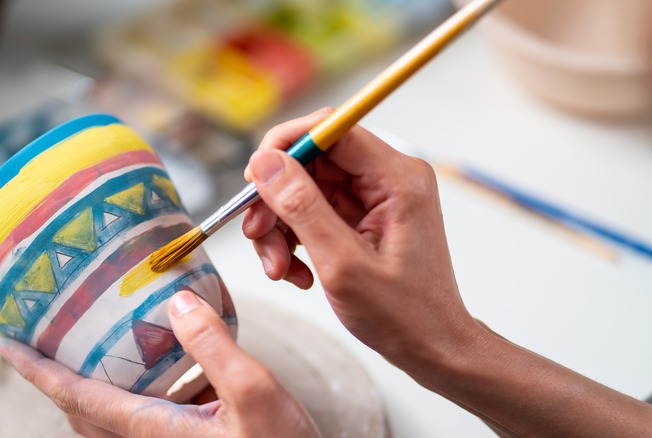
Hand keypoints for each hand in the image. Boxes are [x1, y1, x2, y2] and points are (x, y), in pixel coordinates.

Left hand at [0, 291, 318, 437]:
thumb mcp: (254, 393)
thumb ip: (214, 345)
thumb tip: (177, 301)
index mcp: (154, 431)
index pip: (77, 397)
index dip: (38, 371)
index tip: (7, 346)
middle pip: (83, 411)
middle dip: (54, 379)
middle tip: (40, 344)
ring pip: (111, 417)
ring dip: (89, 385)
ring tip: (89, 348)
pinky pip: (143, 415)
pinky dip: (132, 388)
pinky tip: (162, 362)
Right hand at [243, 108, 480, 368]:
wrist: (431, 348)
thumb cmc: (403, 315)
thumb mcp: (342, 263)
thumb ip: (302, 207)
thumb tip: (265, 163)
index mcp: (396, 178)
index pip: (330, 128)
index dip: (284, 145)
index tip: (253, 178)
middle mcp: (387, 178)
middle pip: (310, 161)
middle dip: (276, 199)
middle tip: (258, 235)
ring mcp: (374, 197)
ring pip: (304, 188)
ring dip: (281, 226)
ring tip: (279, 268)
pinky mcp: (361, 217)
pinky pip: (312, 212)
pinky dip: (295, 239)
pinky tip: (297, 272)